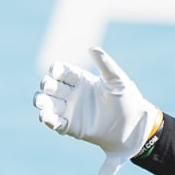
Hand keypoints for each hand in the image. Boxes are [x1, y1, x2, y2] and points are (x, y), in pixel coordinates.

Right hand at [33, 47, 161, 174]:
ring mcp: (71, 110)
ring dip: (41, 101)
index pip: (63, 72)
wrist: (134, 126)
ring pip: (48, 103)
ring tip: (40, 102)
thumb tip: (93, 48)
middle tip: (49, 87)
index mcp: (82, 80)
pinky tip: (46, 116)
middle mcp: (73, 94)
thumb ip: (106, 65)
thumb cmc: (128, 101)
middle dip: (47, 85)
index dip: (56, 70)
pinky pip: (54, 122)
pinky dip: (47, 119)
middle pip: (51, 86)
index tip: (56, 72)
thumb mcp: (119, 81)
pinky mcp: (71, 126)